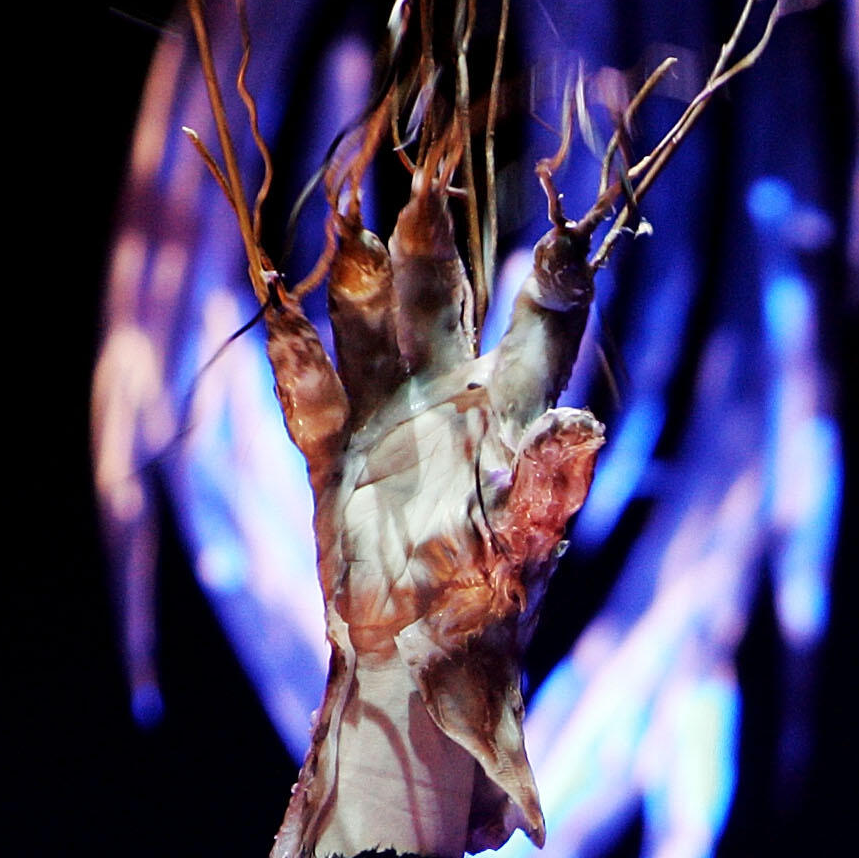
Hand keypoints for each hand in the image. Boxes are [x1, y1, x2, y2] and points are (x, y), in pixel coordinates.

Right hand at [259, 158, 604, 857]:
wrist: (417, 706)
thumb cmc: (483, 650)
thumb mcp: (521, 569)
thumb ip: (549, 492)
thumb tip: (583, 421)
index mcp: (520, 436)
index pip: (544, 333)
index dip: (553, 271)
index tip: (561, 205)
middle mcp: (457, 421)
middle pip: (446, 309)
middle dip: (435, 237)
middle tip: (433, 150)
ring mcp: (393, 438)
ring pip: (372, 332)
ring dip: (356, 271)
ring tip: (348, 194)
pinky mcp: (334, 470)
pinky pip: (308, 393)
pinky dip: (294, 346)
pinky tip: (275, 286)